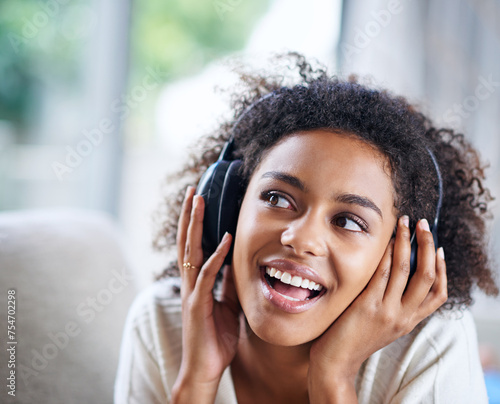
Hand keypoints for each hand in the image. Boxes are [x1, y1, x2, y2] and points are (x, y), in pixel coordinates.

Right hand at [171, 186, 240, 403]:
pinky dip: (216, 256)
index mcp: (196, 282)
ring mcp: (191, 292)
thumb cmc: (215, 339)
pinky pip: (207, 275)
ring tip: (198, 200)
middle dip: (190, 215)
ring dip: (195, 224)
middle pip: (187, 242)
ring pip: (191, 251)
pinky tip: (224, 238)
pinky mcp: (197, 304)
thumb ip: (228, 284)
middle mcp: (190, 283)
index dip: (196, 224)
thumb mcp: (227, 306)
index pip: (194, 246)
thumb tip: (236, 263)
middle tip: (193, 190)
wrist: (205, 369)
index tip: (200, 201)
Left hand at [308, 216, 447, 402]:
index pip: (439, 294)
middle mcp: (403, 317)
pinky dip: (386, 255)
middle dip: (427, 245)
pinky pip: (381, 274)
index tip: (438, 248)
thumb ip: (394, 305)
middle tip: (422, 224)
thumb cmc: (355, 338)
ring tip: (404, 223)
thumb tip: (397, 274)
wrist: (336, 360)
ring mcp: (387, 311)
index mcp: (410, 322)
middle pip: (427, 276)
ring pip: (405, 270)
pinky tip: (385, 241)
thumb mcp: (384, 324)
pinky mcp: (367, 306)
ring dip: (406, 241)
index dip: (442, 268)